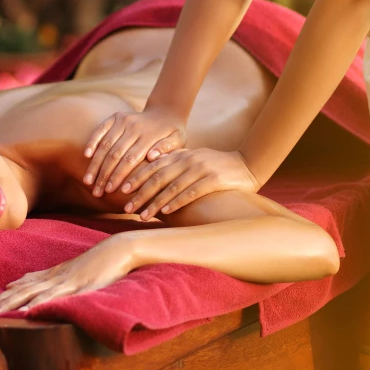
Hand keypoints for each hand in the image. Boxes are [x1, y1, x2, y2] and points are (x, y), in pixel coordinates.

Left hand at [0, 236, 137, 312]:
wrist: (119, 249)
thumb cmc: (101, 260)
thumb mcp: (76, 269)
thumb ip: (56, 276)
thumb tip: (36, 282)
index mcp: (56, 273)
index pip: (26, 284)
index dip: (7, 294)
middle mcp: (56, 276)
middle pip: (24, 289)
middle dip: (4, 300)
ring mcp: (66, 281)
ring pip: (34, 293)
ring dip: (13, 302)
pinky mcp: (77, 286)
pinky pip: (55, 297)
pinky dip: (39, 303)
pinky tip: (26, 311)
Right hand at [83, 109, 186, 197]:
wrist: (166, 112)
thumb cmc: (172, 134)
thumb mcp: (178, 141)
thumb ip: (167, 149)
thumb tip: (152, 157)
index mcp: (149, 136)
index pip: (130, 159)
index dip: (118, 176)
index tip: (110, 191)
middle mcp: (134, 126)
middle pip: (114, 154)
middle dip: (104, 175)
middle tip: (96, 192)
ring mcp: (123, 120)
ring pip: (105, 144)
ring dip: (95, 164)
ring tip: (88, 181)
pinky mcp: (116, 116)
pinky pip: (101, 129)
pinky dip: (92, 141)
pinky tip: (86, 156)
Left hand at [122, 148, 258, 219]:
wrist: (247, 165)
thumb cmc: (216, 166)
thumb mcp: (193, 159)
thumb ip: (174, 161)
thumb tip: (150, 163)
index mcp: (181, 155)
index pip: (153, 167)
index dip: (136, 178)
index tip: (122, 191)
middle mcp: (188, 160)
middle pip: (158, 177)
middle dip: (140, 193)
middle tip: (126, 207)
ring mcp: (200, 169)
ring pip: (171, 187)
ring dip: (154, 202)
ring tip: (142, 214)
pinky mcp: (213, 179)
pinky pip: (190, 192)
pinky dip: (176, 202)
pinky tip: (165, 212)